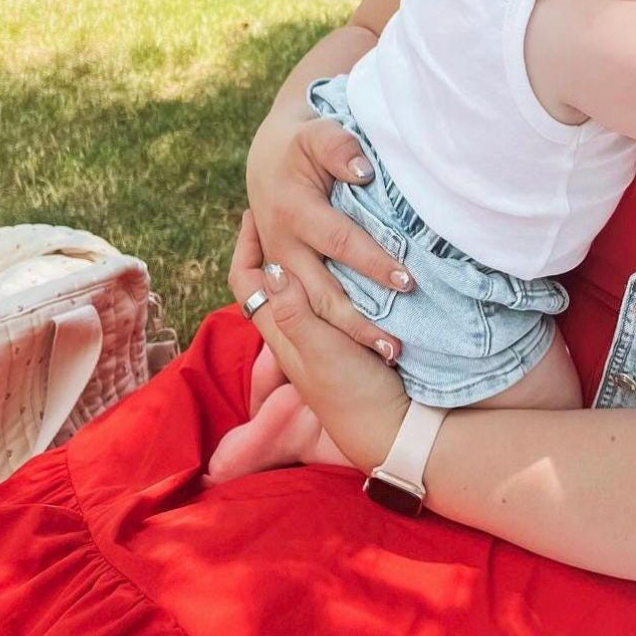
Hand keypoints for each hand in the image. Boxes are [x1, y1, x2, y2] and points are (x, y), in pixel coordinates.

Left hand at [228, 211, 409, 472]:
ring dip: (307, 253)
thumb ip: (295, 313)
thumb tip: (272, 268)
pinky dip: (335, 272)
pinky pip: (331, 295)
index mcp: (280, 330)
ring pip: (303, 284)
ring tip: (323, 221)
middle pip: (271, 278)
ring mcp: (320, 335)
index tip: (254, 212)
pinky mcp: (347, 339)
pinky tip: (354, 258)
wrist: (391, 430)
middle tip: (290, 205)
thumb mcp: (321, 351)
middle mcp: (294, 330)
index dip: (244, 245)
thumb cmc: (353, 393)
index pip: (247, 280)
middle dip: (275, 240)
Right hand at [244, 106, 409, 361]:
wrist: (265, 156)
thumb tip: (362, 171)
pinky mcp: (283, 278)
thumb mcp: (315, 135)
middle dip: (358, 323)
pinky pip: (307, 310)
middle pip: (322, 294)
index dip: (374, 262)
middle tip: (396, 346)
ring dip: (348, 334)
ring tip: (388, 354)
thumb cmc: (300, 144)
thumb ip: (337, 148)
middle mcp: (281, 247)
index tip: (407, 281)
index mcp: (292, 212)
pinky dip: (335, 330)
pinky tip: (367, 346)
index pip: (340, 242)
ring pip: (313, 311)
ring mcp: (279, 267)